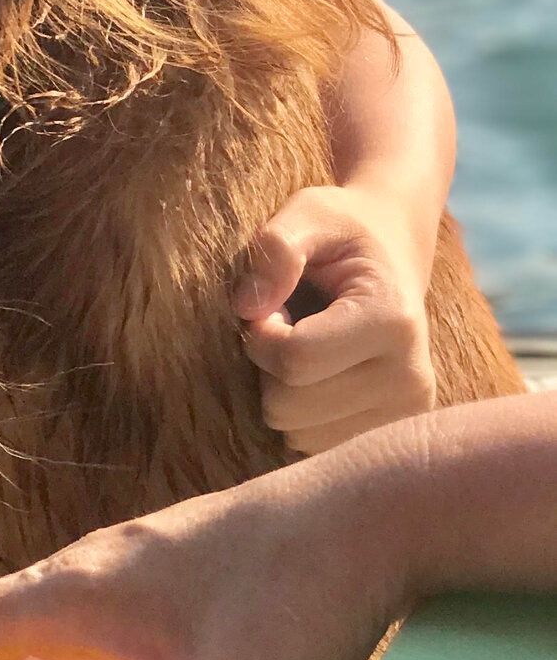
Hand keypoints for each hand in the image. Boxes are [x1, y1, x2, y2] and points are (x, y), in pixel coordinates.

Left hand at [234, 185, 436, 454]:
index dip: (259, 333)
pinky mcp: (393, 436)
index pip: (294, 360)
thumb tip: (246, 307)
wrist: (394, 253)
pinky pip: (312, 446)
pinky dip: (301, 412)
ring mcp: (407, 417)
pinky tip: (321, 373)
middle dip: (268, 365)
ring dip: (283, 390)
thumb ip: (276, 248)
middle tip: (288, 324)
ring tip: (309, 344)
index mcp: (393, 322)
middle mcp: (411, 381)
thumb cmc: (343, 230)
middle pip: (288, 407)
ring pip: (296, 435)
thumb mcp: (307, 213)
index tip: (269, 305)